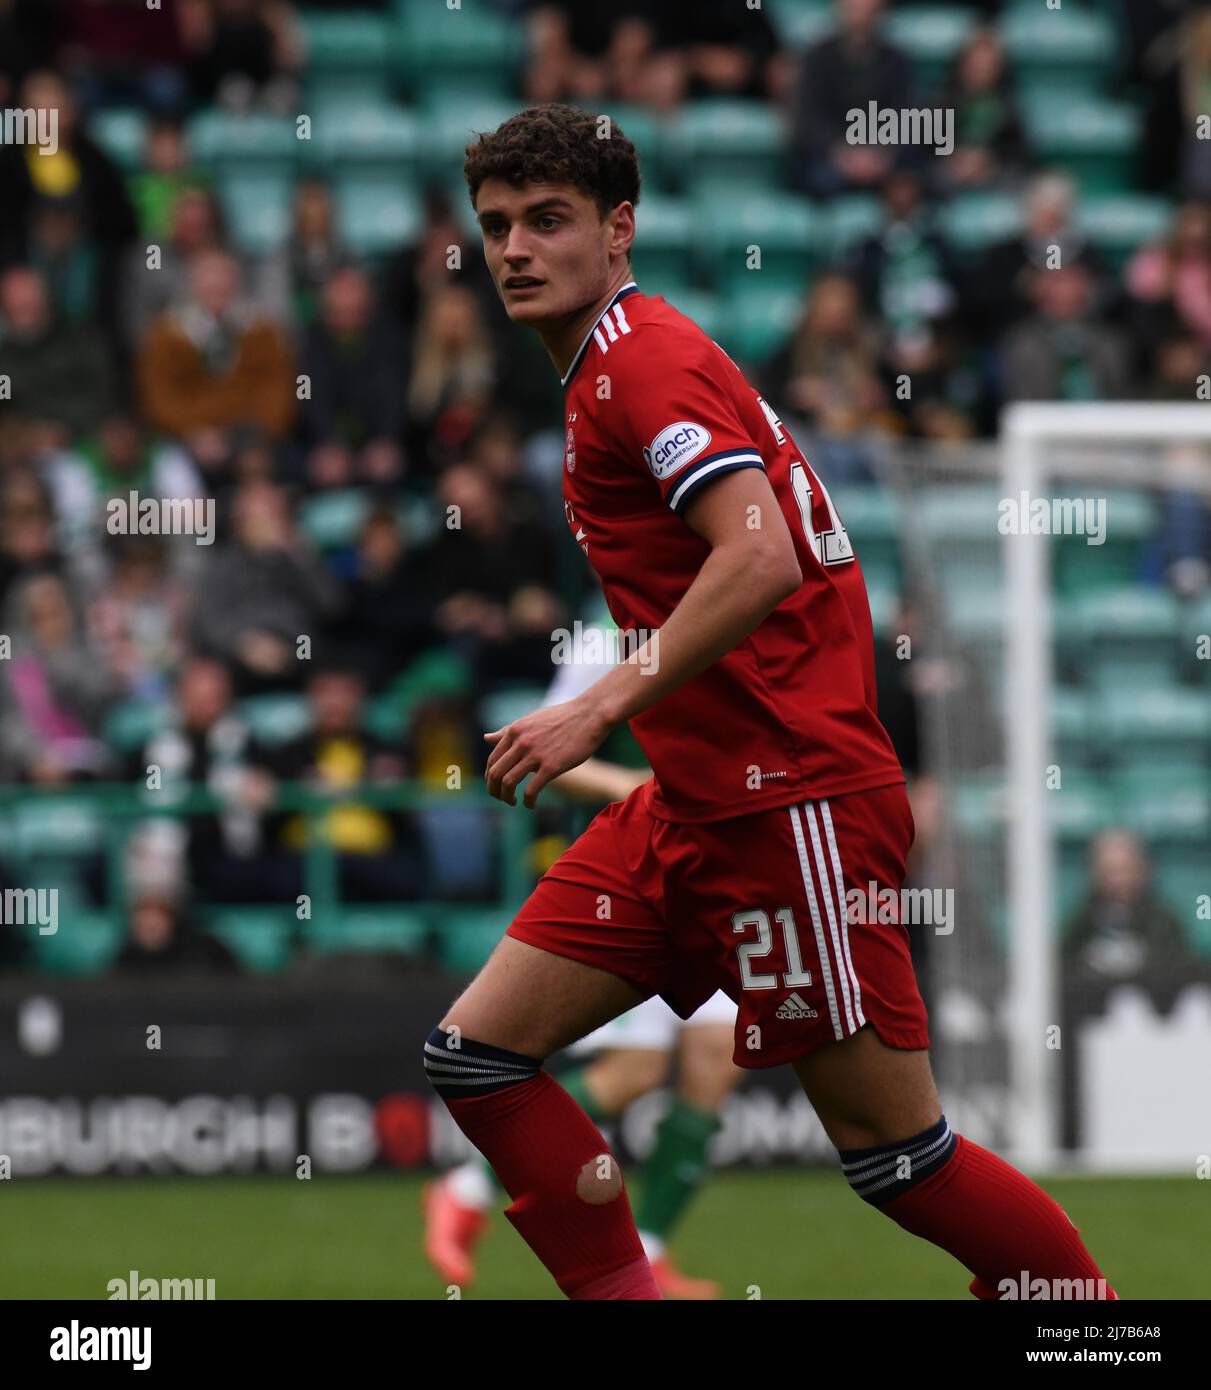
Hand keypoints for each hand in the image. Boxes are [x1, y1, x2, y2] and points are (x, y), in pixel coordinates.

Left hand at [484, 697, 611, 807]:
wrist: (590, 715)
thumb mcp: (531, 721)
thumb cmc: (563, 718)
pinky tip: (531, 804)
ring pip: (508, 783)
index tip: (498, 786)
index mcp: (514, 731)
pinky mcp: (551, 766)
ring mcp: (535, 754)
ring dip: (506, 798)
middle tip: (502, 798)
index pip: (492, 760)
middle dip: (494, 791)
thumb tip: (486, 737)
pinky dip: (528, 802)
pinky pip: (531, 790)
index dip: (491, 778)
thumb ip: (508, 732)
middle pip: (495, 773)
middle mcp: (521, 742)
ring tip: (513, 802)